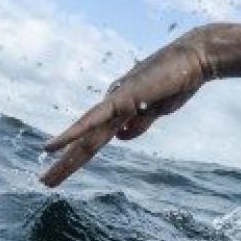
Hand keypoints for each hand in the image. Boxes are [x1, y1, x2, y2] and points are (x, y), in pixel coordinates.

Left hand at [40, 36, 207, 186]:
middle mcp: (112, 105)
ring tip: (46, 179)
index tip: (64, 170)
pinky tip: (53, 146)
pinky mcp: (122, 98)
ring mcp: (115, 101)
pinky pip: (94, 120)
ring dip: (65, 158)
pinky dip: (73, 133)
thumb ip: (140, 123)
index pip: (95, 136)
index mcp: (121, 109)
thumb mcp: (158, 110)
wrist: (194, 59)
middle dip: (66, 163)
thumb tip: (121, 138)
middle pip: (85, 140)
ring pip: (85, 136)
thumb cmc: (180, 81)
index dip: (78, 154)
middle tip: (46, 182)